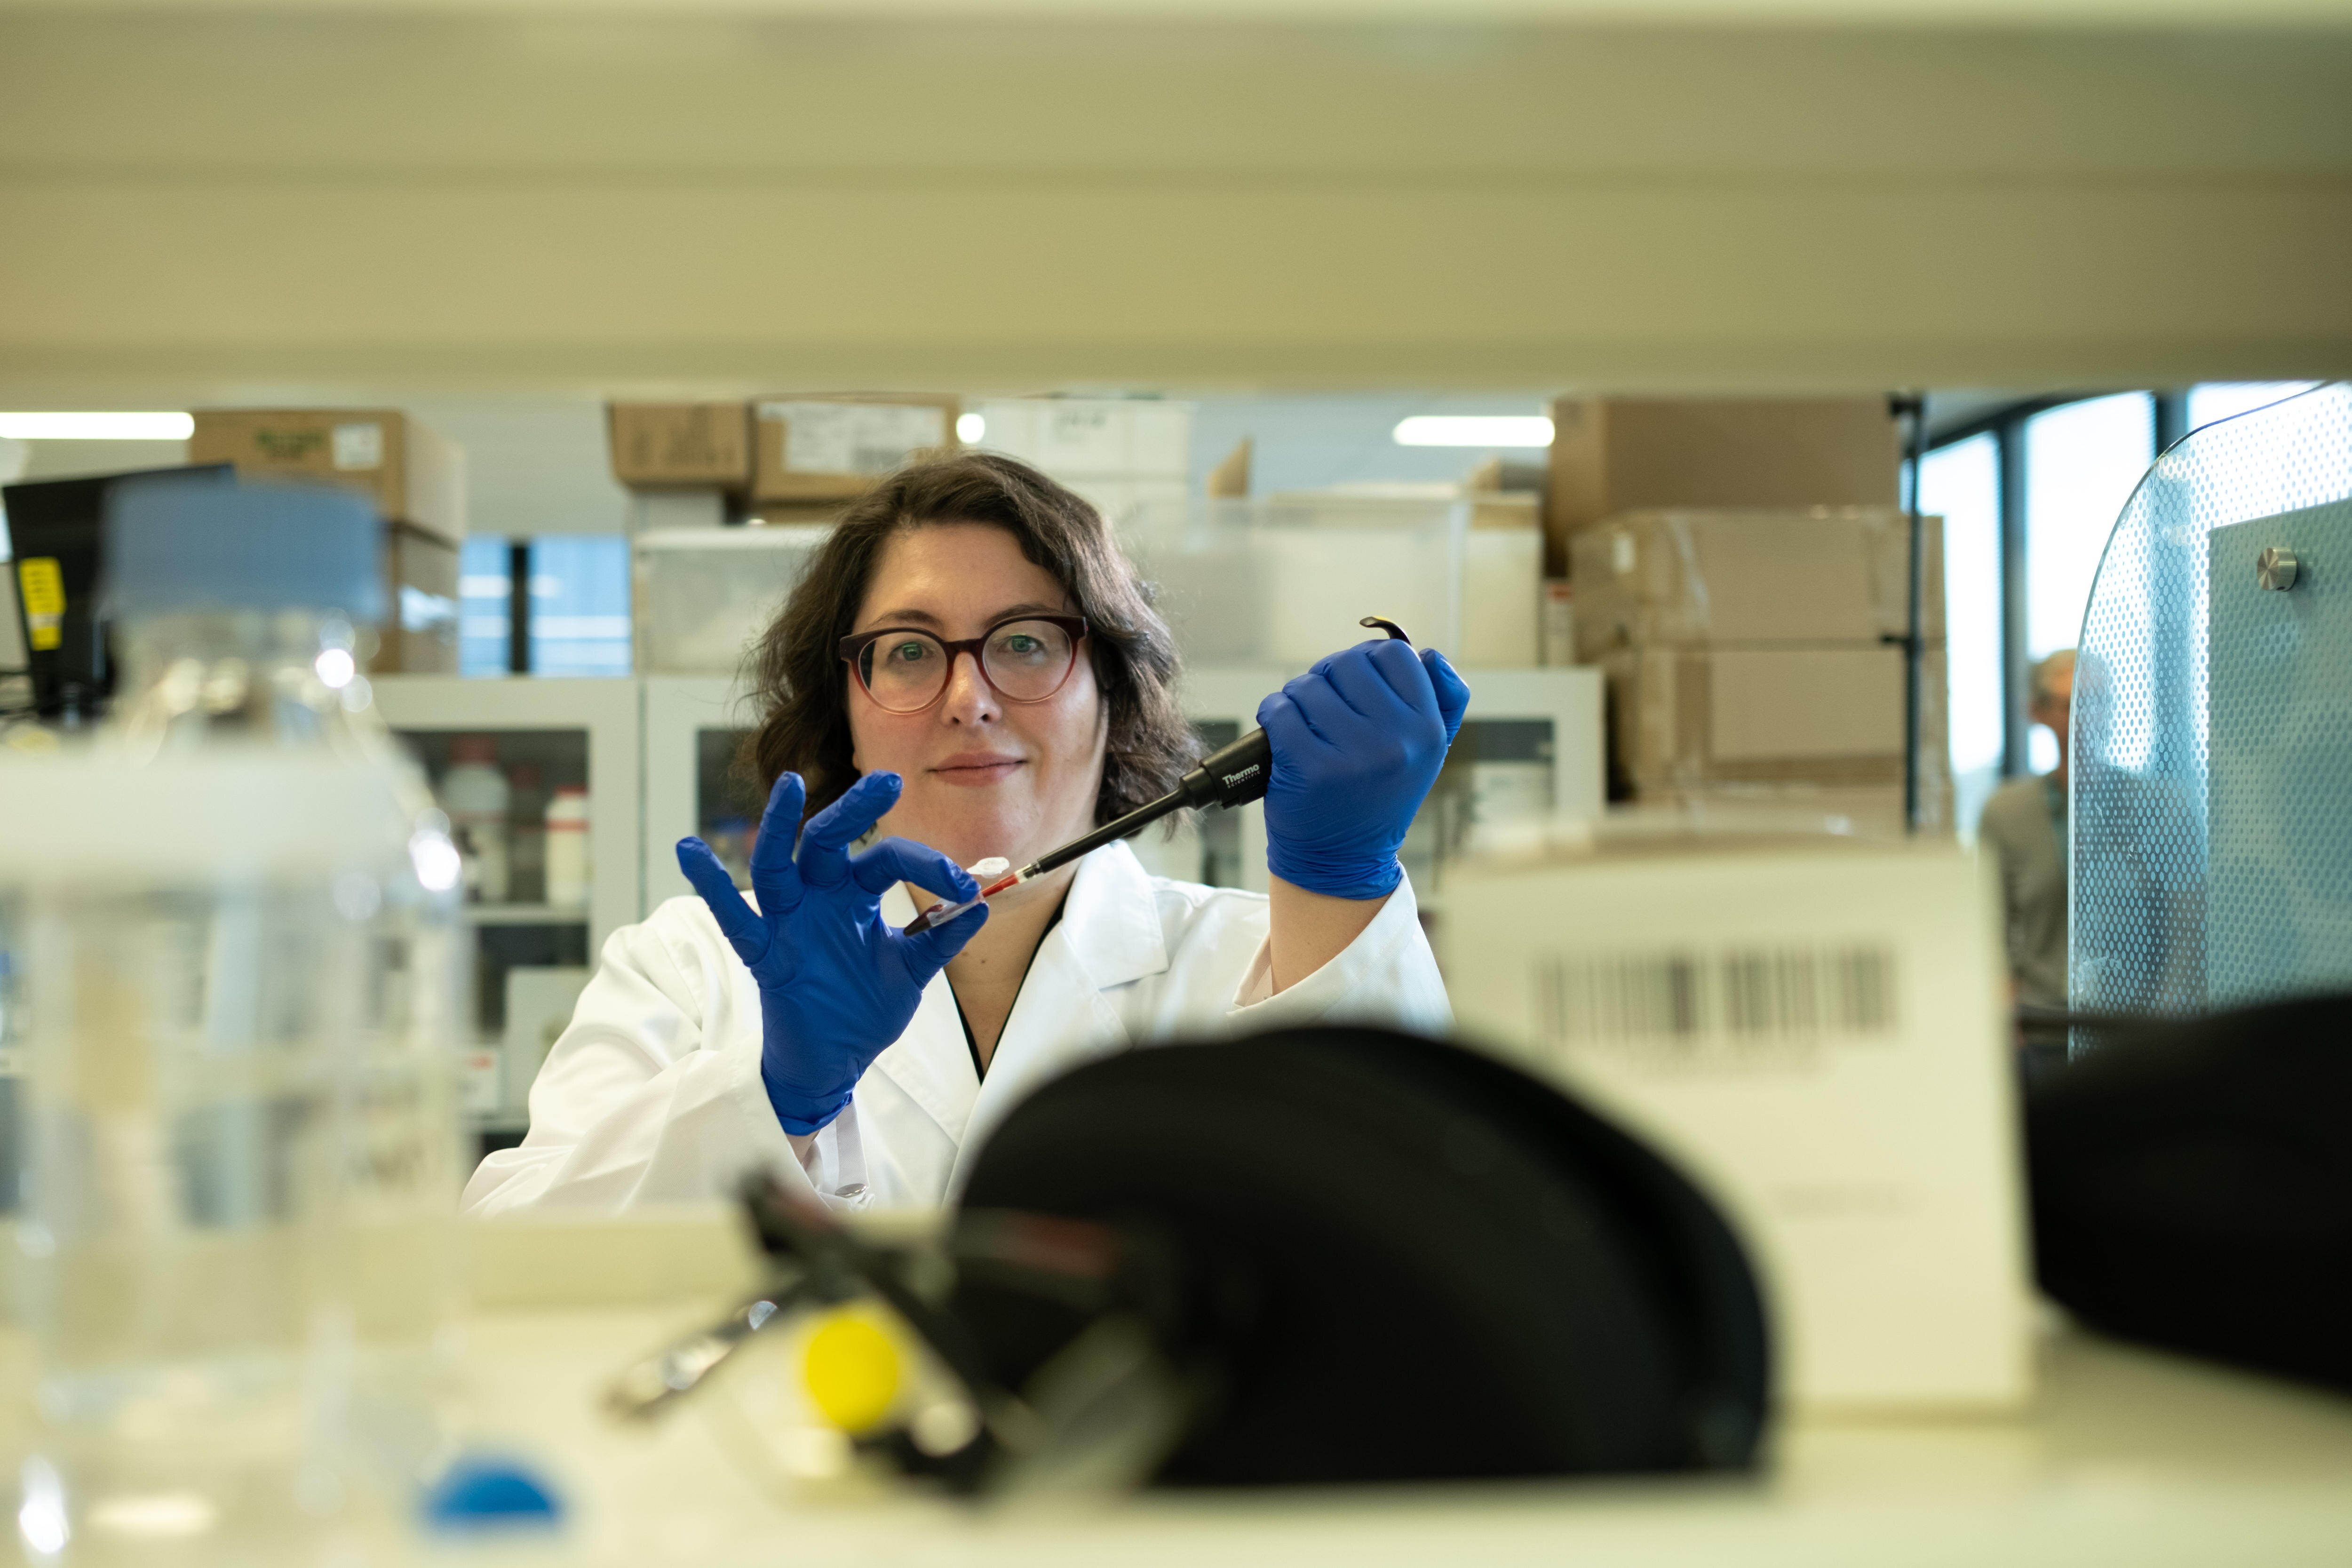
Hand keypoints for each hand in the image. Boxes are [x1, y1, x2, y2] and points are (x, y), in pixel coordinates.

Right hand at [677, 771, 986, 1134]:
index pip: (888, 859)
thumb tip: (982, 905)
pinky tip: (688, 850)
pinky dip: (710, 885)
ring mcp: (787, 920)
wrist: (835, 1063)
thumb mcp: (911, 972)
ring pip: (777, 862)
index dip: (928, 866)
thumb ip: (940, 940)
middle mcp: (819, 896)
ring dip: (779, 824)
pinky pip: (733, 916)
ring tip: (790, 784)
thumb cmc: (865, 1011)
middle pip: (829, 839)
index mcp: (855, 894)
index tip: (965, 886)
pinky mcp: (763, 951)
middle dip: (856, 808)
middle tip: (889, 781)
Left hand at [1256, 641, 1470, 899]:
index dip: (1369, 661)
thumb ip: (1442, 698)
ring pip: (1309, 685)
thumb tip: (1429, 653)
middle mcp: (1395, 741)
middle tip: (1325, 703)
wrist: (1343, 858)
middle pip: (1348, 663)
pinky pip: (1279, 710)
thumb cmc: (1379, 794)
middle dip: (1329, 676)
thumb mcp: (1427, 750)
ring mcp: (1351, 756)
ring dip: (1298, 696)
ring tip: (1305, 723)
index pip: (1396, 655)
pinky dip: (1274, 714)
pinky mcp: (1308, 769)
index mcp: (1427, 730)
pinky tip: (1281, 731)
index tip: (1356, 684)